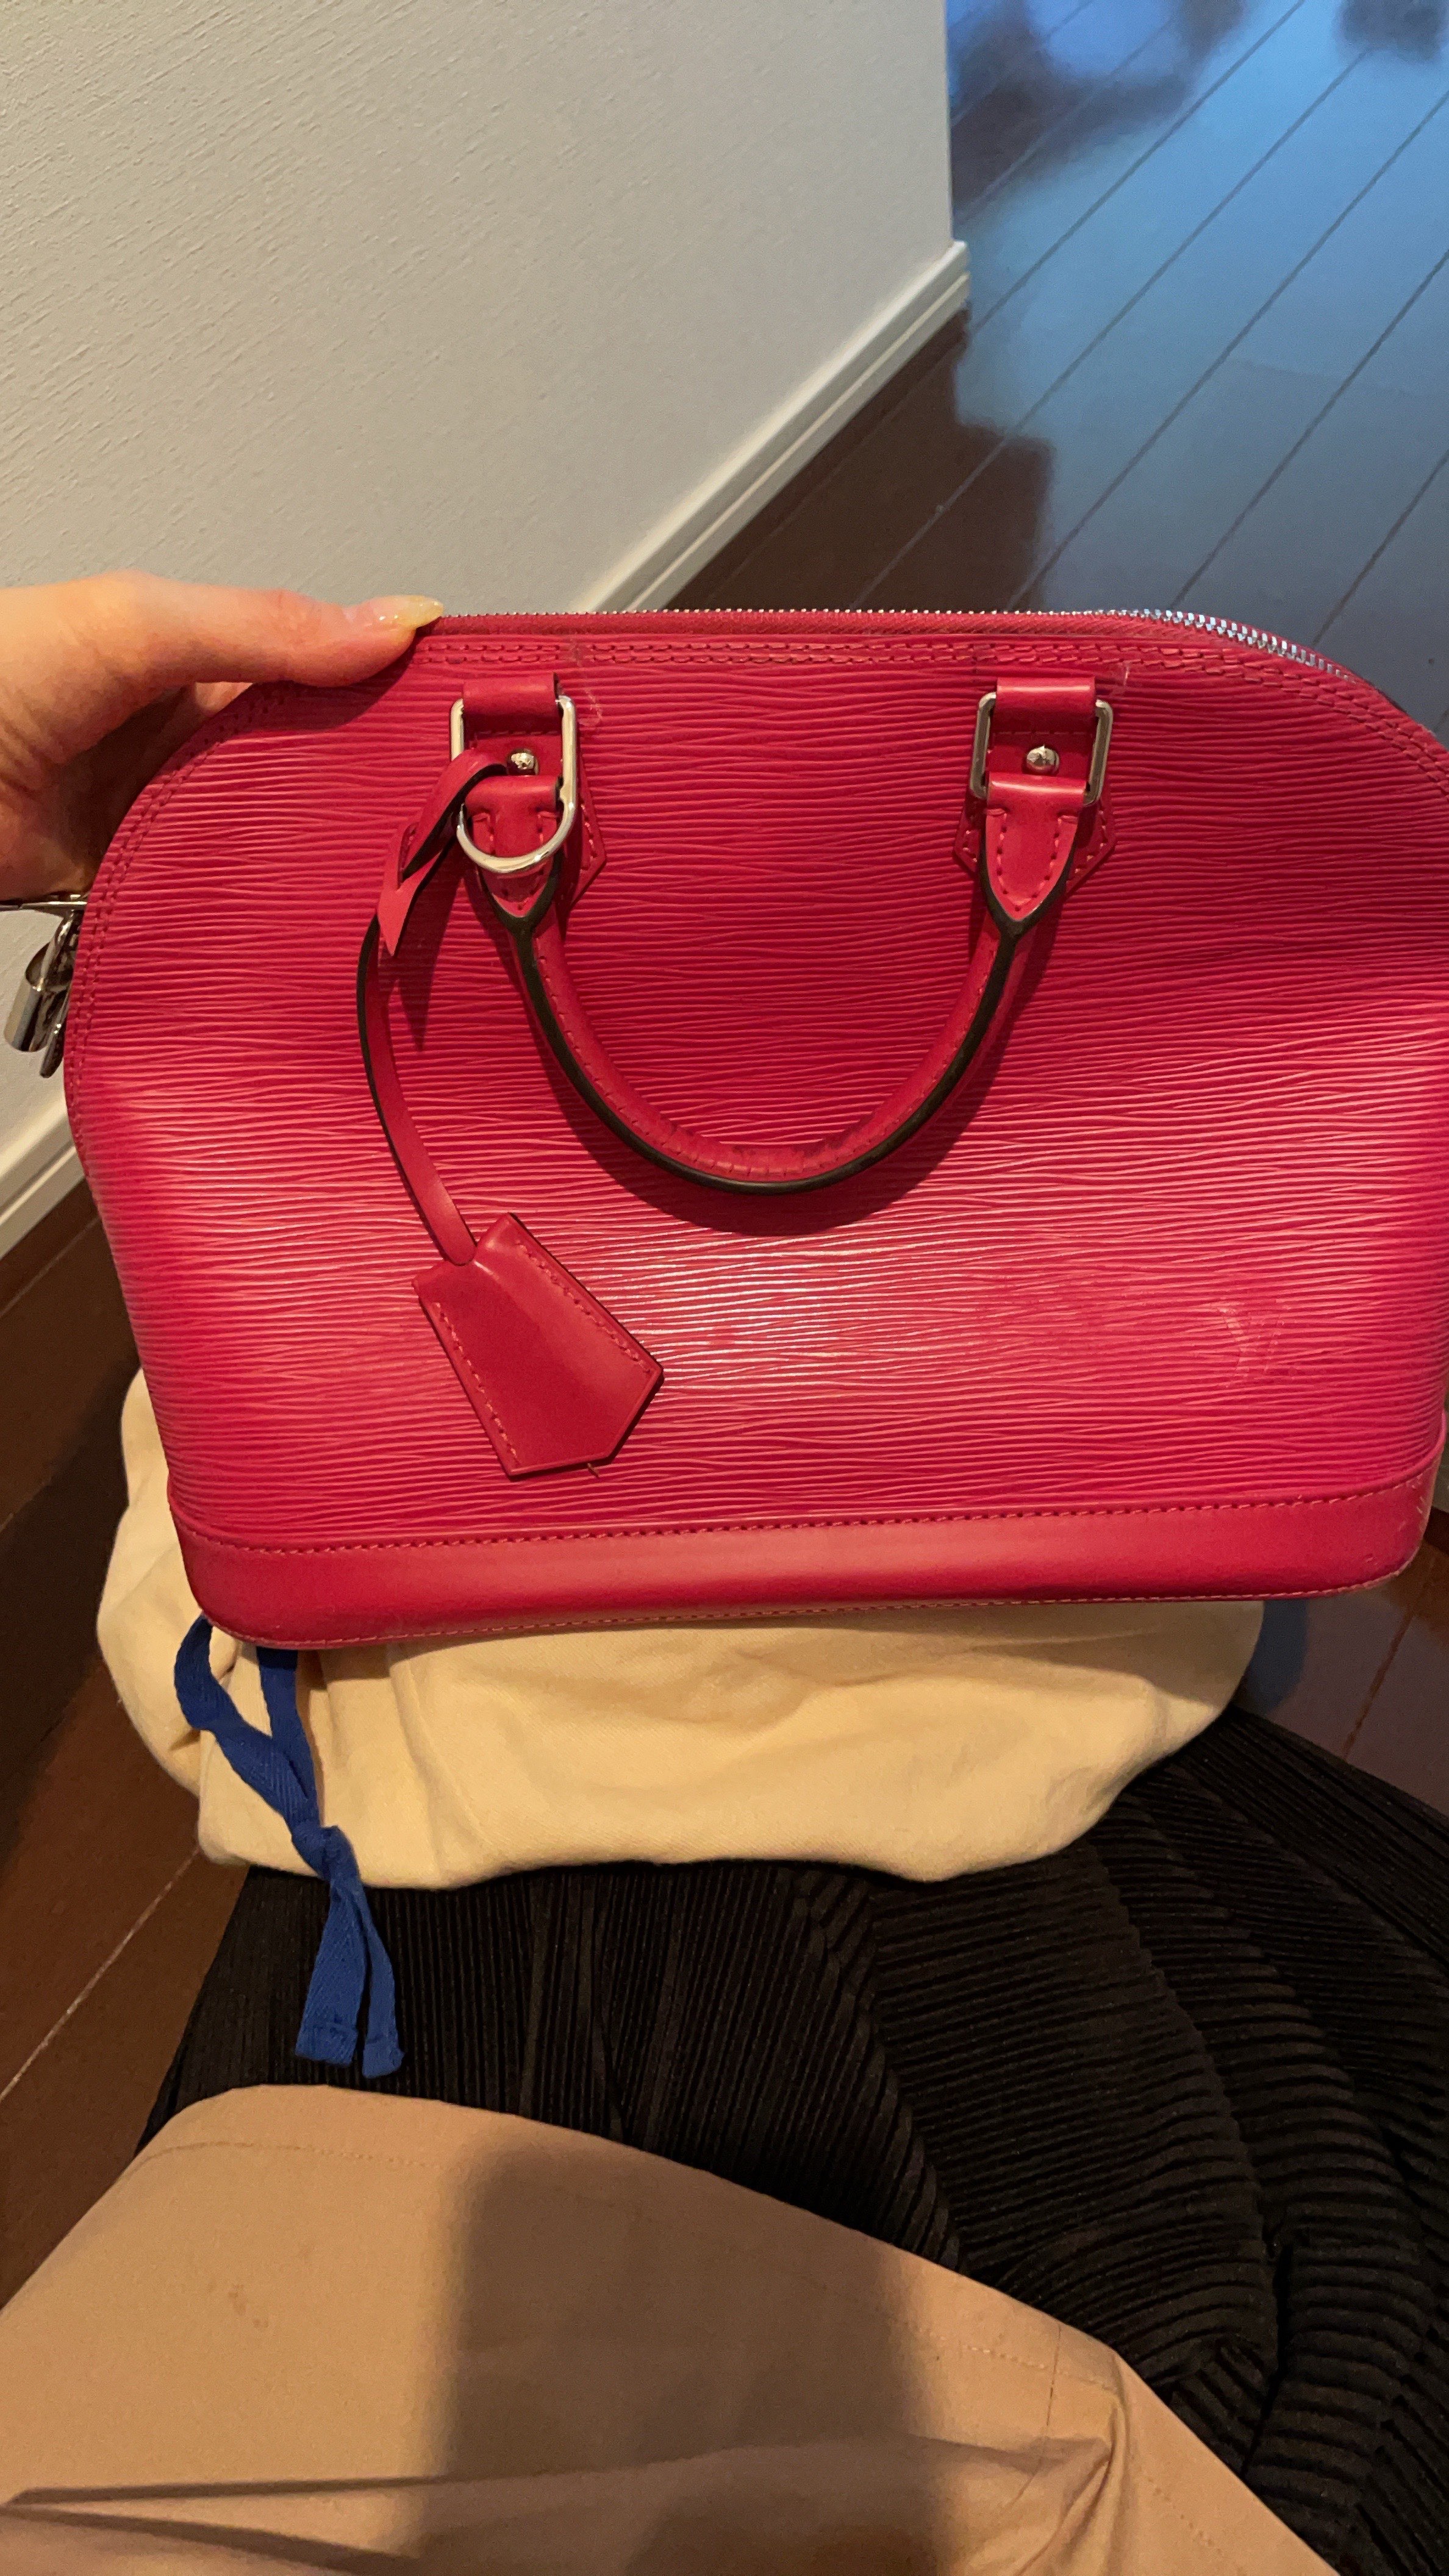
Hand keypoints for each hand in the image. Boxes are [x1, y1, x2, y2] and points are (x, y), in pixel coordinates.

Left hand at [0, 572, 443, 901]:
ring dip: (319, 859)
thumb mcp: (133, 624)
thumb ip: (260, 626)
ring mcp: (172, 818)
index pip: (328, 671)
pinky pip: (222, 905)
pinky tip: (303, 918)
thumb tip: (392, 623)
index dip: (395, 689)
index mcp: (202, 661)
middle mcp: (194, 741)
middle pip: (317, 767)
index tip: (465, 717)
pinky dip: (258, 915)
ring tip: (387, 870)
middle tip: (441, 812)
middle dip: (370, 787)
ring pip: (279, 841)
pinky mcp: (146, 891)